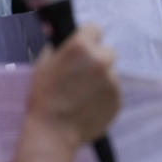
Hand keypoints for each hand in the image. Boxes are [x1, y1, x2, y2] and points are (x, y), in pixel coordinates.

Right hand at [27, 24, 118, 144]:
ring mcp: (112, 80)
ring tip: (83, 95)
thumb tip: (62, 35)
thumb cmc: (43, 98)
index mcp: (81, 47)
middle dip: (96, 59)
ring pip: (110, 72)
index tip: (82, 48)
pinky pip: (113, 90)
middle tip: (82, 74)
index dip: (87, 38)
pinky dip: (104, 95)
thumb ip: (58, 47)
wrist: (53, 133)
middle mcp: (101, 60)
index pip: (94, 28)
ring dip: (101, 78)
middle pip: (106, 51)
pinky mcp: (118, 98)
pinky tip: (89, 105)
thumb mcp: (43, 65)